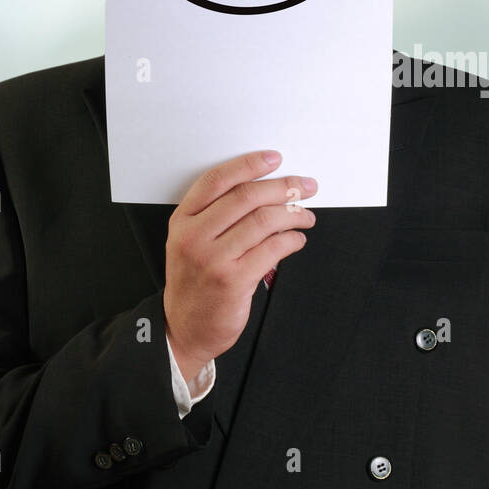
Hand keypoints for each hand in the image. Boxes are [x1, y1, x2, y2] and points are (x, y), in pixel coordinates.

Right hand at [163, 150, 315, 383]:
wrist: (185, 329)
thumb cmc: (195, 283)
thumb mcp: (191, 243)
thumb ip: (217, 216)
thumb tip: (267, 191)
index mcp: (183, 221)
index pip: (217, 181)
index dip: (248, 165)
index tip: (274, 159)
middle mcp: (194, 237)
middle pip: (246, 197)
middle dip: (283, 187)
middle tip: (304, 186)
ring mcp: (213, 259)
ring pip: (263, 221)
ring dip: (293, 214)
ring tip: (306, 215)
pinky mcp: (233, 281)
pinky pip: (273, 250)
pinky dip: (292, 240)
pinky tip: (297, 240)